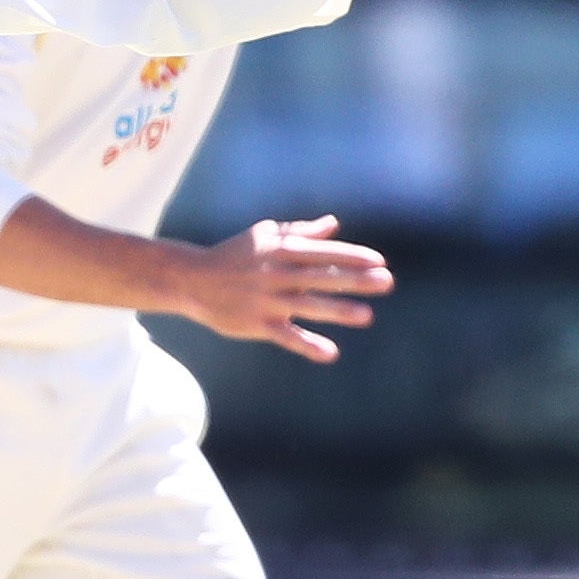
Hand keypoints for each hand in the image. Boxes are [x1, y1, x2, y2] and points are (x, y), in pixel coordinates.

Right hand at [172, 214, 391, 362]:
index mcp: (280, 250)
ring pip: (308, 306)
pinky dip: (308, 344)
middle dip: (356, 280)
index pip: (324, 252)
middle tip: (387, 283)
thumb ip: (300, 232)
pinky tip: (330, 353)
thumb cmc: (232, 255)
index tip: (379, 262)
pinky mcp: (256, 324)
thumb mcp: (264, 236)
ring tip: (366, 316)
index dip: (352, 256)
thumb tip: (333, 225)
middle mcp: (276, 274)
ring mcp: (266, 300)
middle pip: (322, 277)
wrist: (191, 279)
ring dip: (339, 310)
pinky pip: (286, 336)